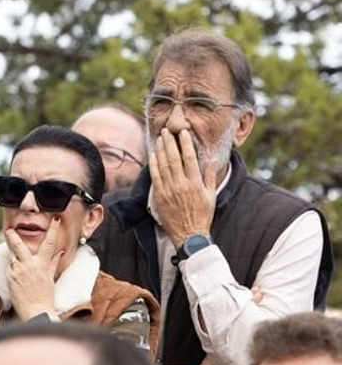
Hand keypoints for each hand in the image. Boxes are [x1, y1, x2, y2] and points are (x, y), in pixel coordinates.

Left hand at [3, 223, 61, 318]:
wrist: (36, 311)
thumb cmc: (45, 297)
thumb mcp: (51, 278)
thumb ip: (53, 263)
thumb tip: (59, 252)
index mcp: (43, 264)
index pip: (50, 244)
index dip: (53, 230)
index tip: (54, 219)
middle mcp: (30, 265)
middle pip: (19, 245)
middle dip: (13, 235)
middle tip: (9, 228)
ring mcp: (18, 271)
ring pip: (12, 256)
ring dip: (14, 256)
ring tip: (17, 260)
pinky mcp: (10, 277)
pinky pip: (9, 268)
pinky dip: (12, 269)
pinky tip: (17, 277)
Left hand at [149, 128, 216, 246]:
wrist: (189, 234)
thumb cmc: (202, 215)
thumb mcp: (210, 195)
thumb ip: (210, 176)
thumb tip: (212, 159)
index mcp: (195, 183)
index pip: (189, 158)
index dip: (184, 143)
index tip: (182, 133)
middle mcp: (181, 185)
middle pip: (173, 158)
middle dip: (169, 143)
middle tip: (166, 131)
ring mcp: (169, 190)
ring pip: (163, 165)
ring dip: (160, 150)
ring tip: (159, 138)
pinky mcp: (159, 196)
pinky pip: (155, 177)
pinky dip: (153, 164)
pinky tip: (153, 155)